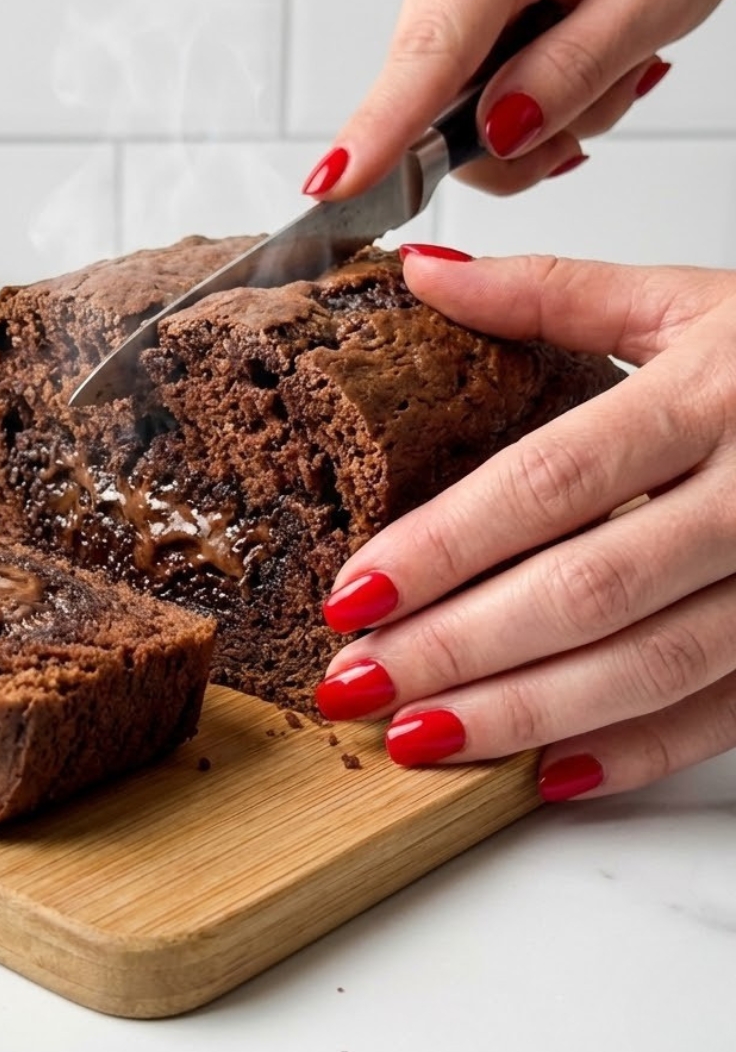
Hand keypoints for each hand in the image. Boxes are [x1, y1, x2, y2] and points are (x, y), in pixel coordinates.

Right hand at [303, 0, 735, 197]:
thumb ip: (571, 73)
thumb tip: (494, 133)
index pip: (425, 56)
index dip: (378, 131)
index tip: (333, 184)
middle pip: (435, 104)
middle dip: (511, 138)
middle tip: (592, 109)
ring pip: (450, 106)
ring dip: (528, 115)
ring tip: (596, 66)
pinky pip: (462, 83)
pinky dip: (520, 90)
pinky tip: (565, 53)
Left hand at [314, 245, 735, 799]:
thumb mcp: (688, 301)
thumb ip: (551, 292)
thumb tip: (424, 277)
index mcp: (712, 395)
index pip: (548, 482)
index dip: (444, 545)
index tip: (353, 593)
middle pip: (585, 587)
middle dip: (458, 646)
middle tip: (357, 681)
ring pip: (649, 665)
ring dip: (522, 714)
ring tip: (415, 734)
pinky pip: (724, 713)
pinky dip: (634, 750)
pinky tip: (543, 773)